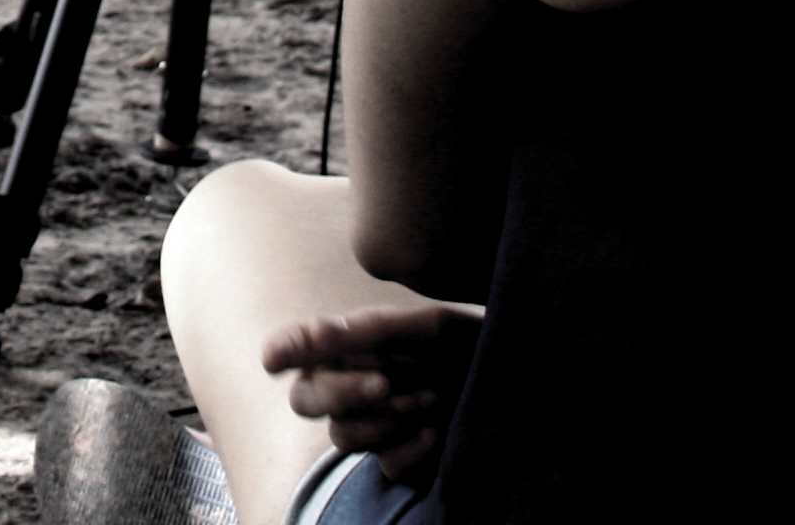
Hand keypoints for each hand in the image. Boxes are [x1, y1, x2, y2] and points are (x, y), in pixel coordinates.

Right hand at [260, 303, 480, 485]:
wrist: (518, 378)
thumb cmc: (469, 345)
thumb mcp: (423, 328)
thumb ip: (362, 332)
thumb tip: (304, 340)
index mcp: (352, 348)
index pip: (297, 350)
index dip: (282, 351)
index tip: (276, 359)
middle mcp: (353, 387)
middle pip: (305, 400)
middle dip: (341, 394)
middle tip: (384, 383)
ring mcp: (375, 426)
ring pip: (343, 435)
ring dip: (385, 419)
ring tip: (429, 398)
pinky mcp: (402, 459)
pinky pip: (384, 466)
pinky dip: (409, 450)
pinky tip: (435, 432)